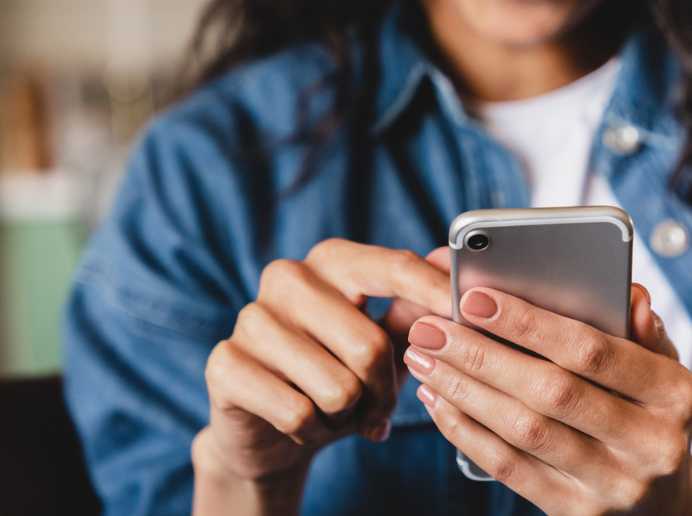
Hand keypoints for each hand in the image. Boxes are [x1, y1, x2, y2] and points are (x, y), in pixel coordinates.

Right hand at [194, 241, 449, 487]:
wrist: (270, 428)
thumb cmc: (338, 373)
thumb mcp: (385, 341)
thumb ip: (417, 307)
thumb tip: (453, 267)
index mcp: (333, 260)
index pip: (393, 267)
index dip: (434, 292)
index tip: (466, 311)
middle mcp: (288, 277)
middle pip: (370, 345)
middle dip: (384, 392)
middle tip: (377, 409)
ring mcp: (251, 318)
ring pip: (337, 387)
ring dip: (347, 415)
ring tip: (335, 411)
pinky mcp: (225, 363)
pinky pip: (297, 412)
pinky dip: (312, 431)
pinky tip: (303, 423)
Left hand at [404, 284, 691, 515]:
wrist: (665, 504)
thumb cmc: (650, 413)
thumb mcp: (661, 367)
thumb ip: (640, 328)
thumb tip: (628, 293)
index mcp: (674, 394)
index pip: (593, 350)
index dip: (529, 323)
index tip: (474, 298)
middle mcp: (651, 444)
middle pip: (551, 392)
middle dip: (481, 355)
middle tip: (431, 329)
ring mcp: (613, 486)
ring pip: (524, 432)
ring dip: (464, 391)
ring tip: (425, 359)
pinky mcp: (577, 514)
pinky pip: (510, 468)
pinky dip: (466, 431)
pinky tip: (439, 401)